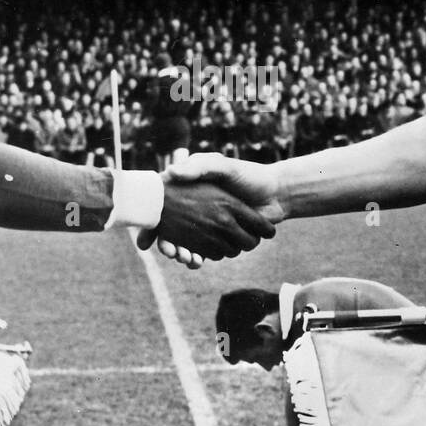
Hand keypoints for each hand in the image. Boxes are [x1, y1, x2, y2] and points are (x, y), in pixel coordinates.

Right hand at [145, 177, 275, 262]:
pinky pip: (209, 253)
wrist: (276, 193)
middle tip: (166, 249)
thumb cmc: (247, 175)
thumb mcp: (221, 166)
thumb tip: (171, 172)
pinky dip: (200, 257)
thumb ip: (200, 167)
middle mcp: (204, 214)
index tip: (148, 233)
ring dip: (184, 253)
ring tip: (179, 255)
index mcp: (199, 197)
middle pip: (178, 234)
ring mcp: (215, 229)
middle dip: (171, 244)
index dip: (158, 223)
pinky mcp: (226, 240)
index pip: (170, 212)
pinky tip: (193, 259)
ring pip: (191, 245)